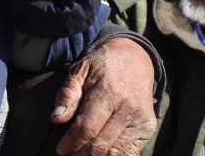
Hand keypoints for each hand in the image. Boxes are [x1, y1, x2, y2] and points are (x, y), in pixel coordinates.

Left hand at [51, 38, 157, 154]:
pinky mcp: (148, 127)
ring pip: (116, 151)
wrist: (134, 58)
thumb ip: (68, 94)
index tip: (60, 150)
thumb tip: (56, 118)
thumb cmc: (102, 65)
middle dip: (81, 153)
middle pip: (102, 143)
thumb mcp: (80, 70)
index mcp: (109, 92)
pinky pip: (132, 153)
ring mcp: (141, 120)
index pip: (87, 126)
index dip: (72, 142)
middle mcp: (128, 108)